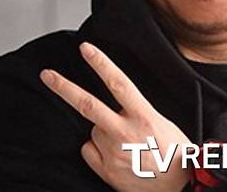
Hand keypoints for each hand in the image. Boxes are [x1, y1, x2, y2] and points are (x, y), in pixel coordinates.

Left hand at [40, 42, 190, 191]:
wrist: (180, 188)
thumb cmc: (175, 153)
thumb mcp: (163, 122)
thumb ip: (137, 111)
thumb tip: (116, 104)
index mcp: (144, 116)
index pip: (119, 84)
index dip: (101, 64)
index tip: (86, 48)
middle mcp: (125, 133)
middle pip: (88, 105)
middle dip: (63, 87)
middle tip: (46, 74)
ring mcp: (113, 153)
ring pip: (93, 130)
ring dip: (103, 130)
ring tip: (125, 143)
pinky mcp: (106, 171)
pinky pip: (89, 150)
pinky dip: (97, 149)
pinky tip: (115, 156)